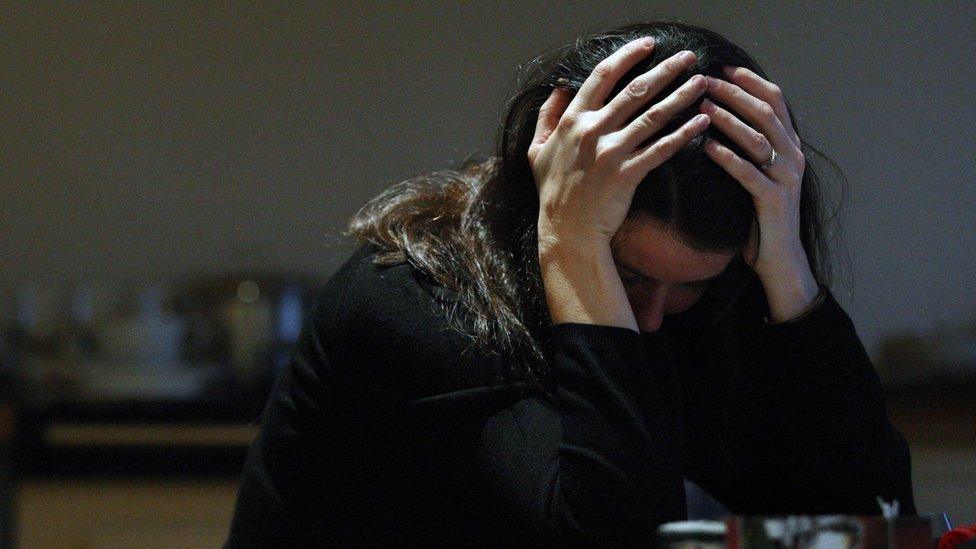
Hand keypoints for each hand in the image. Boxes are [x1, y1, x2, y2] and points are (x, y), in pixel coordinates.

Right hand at [528, 36, 710, 255]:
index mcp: (572, 120)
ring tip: (702, 82)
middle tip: (687, 57)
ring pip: (653, 115)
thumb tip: (557, 90)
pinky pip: (661, 149)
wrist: (566, 231)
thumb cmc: (553, 192)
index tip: (648, 44)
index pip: (603, 76)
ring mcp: (611, 152)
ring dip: (681, 96)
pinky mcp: (628, 174)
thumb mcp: (536, 151)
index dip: (627, 56)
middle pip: (635, 90)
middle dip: (665, 69)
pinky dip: (683, 134)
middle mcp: (592, 130)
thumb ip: (546, 117)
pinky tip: (702, 122)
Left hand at [700, 66, 818, 319]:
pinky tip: (707, 147)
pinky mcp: (774, 201)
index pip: (775, 102)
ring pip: (758, 138)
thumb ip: (747, 151)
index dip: (751, 82)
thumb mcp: (757, 177)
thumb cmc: (761, 219)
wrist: (780, 260)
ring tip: (702, 107)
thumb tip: (715, 123)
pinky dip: (728, 157)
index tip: (724, 68)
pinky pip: (749, 173)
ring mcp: (786, 178)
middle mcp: (792, 157)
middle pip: (765, 113)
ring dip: (729, 120)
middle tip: (705, 81)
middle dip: (734, 93)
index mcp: (790, 147)